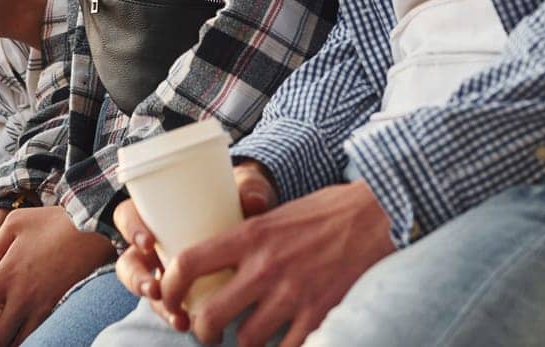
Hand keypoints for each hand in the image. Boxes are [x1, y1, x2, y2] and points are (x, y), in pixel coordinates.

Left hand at [0, 205, 114, 346]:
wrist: (92, 229)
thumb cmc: (52, 222)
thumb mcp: (14, 224)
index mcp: (4, 276)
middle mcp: (20, 297)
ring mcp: (40, 305)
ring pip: (16, 342)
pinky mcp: (54, 306)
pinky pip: (34, 333)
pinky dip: (20, 342)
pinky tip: (12, 344)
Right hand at [114, 161, 276, 329]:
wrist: (260, 223)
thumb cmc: (240, 198)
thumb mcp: (245, 188)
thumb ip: (250, 189)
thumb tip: (255, 200)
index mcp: (157, 211)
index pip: (128, 215)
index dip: (131, 229)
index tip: (148, 243)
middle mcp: (155, 242)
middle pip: (130, 260)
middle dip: (136, 279)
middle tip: (155, 290)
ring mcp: (165, 268)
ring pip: (145, 288)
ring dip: (156, 306)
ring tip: (177, 318)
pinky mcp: (181, 289)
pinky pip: (167, 306)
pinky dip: (174, 317)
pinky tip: (188, 324)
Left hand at [161, 179, 392, 346]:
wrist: (376, 215)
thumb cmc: (325, 211)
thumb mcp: (276, 216)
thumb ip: (248, 240)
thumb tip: (221, 264)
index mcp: (250, 235)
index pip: (190, 262)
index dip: (170, 286)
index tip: (168, 297)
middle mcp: (265, 266)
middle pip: (211, 315)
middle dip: (203, 330)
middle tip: (207, 330)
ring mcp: (292, 294)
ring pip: (246, 340)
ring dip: (243, 341)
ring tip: (249, 334)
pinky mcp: (319, 313)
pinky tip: (280, 342)